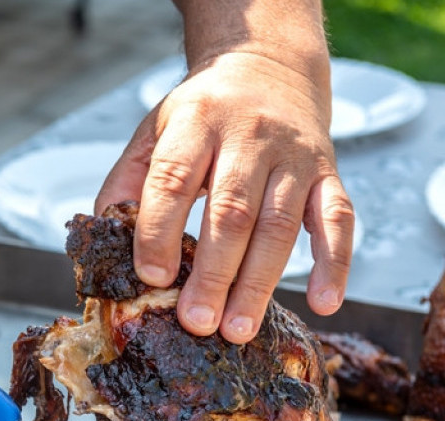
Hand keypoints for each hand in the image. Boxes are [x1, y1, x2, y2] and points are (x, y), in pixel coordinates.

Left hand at [95, 50, 354, 342]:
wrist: (268, 66)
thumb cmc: (202, 115)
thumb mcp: (154, 131)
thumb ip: (128, 181)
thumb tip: (105, 241)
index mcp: (196, 123)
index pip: (174, 178)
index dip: (160, 229)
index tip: (150, 277)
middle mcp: (250, 136)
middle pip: (231, 211)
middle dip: (212, 273)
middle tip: (196, 323)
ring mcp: (294, 156)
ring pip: (279, 224)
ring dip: (258, 283)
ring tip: (237, 330)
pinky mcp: (327, 172)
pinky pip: (339, 219)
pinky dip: (334, 263)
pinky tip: (324, 302)